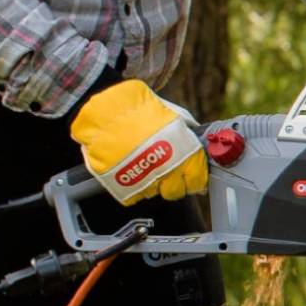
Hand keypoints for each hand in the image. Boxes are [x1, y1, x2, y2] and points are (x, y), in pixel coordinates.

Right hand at [71, 78, 208, 202]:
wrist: (107, 111)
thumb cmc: (140, 111)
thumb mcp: (173, 116)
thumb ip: (186, 133)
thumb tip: (196, 139)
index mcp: (186, 155)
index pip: (198, 182)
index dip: (193, 179)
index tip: (188, 175)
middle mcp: (170, 172)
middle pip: (175, 192)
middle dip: (171, 183)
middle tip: (163, 169)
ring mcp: (147, 182)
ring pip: (153, 193)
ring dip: (150, 182)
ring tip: (141, 162)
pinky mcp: (125, 188)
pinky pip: (133, 195)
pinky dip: (131, 185)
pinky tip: (129, 168)